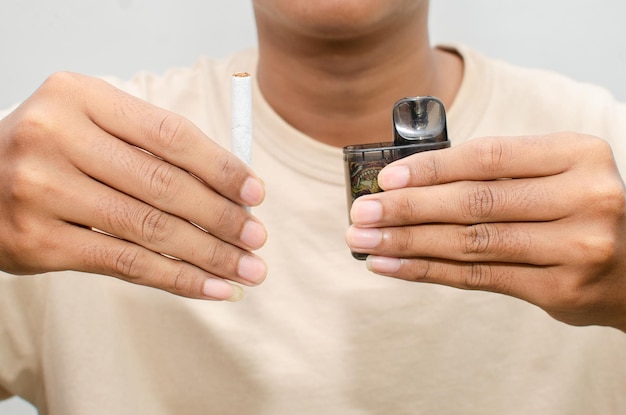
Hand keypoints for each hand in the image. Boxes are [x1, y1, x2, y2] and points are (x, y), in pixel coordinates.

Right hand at [0, 72, 266, 300]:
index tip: (255, 193)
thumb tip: (230, 186)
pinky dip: (177, 279)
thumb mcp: (94, 125)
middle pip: (163, 185)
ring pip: (149, 229)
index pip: (169, 134)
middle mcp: (55, 138)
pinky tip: (212, 288)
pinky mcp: (38, 241)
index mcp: (79, 97)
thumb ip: (152, 146)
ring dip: (208, 254)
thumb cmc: (52, 150)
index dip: (220, 167)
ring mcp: (41, 190)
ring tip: (247, 269)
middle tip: (258, 238)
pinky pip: (125, 264)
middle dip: (221, 217)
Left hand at [346, 133, 625, 330]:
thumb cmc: (579, 208)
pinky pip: (478, 278)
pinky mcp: (561, 290)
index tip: (385, 179)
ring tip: (365, 240)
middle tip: (361, 213)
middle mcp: (584, 198)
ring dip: (408, 242)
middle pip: (474, 203)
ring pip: (471, 243)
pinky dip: (427, 270)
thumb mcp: (553, 173)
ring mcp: (577, 247)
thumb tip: (409, 182)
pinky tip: (392, 264)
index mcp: (578, 154)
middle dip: (408, 209)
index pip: (488, 157)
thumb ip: (496, 173)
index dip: (431, 168)